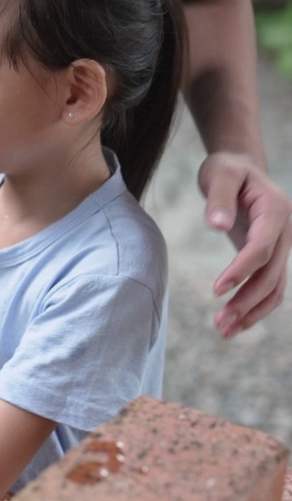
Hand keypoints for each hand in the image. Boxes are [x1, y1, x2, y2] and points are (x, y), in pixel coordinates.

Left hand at [198, 151, 291, 336]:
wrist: (242, 168)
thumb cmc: (228, 170)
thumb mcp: (220, 173)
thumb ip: (219, 198)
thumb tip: (218, 224)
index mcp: (275, 210)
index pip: (262, 248)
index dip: (241, 270)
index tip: (216, 290)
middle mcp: (285, 231)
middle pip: (271, 274)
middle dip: (247, 301)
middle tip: (219, 323)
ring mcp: (282, 245)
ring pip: (275, 286)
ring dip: (252, 311)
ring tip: (224, 331)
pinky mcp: (272, 255)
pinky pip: (269, 285)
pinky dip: (254, 306)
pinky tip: (234, 322)